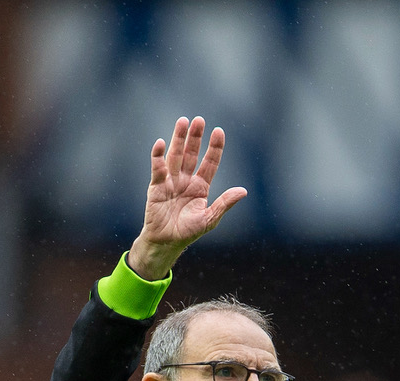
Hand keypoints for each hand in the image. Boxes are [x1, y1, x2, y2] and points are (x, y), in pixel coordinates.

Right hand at [127, 116, 246, 279]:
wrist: (166, 242)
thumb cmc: (188, 232)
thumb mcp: (210, 218)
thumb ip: (225, 203)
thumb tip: (243, 191)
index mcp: (201, 187)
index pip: (210, 163)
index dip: (214, 148)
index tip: (219, 131)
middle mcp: (186, 180)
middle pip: (192, 154)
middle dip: (195, 137)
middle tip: (199, 120)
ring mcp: (171, 181)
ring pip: (176, 156)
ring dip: (178, 139)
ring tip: (183, 122)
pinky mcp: (156, 186)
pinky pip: (158, 168)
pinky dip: (158, 156)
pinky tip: (160, 143)